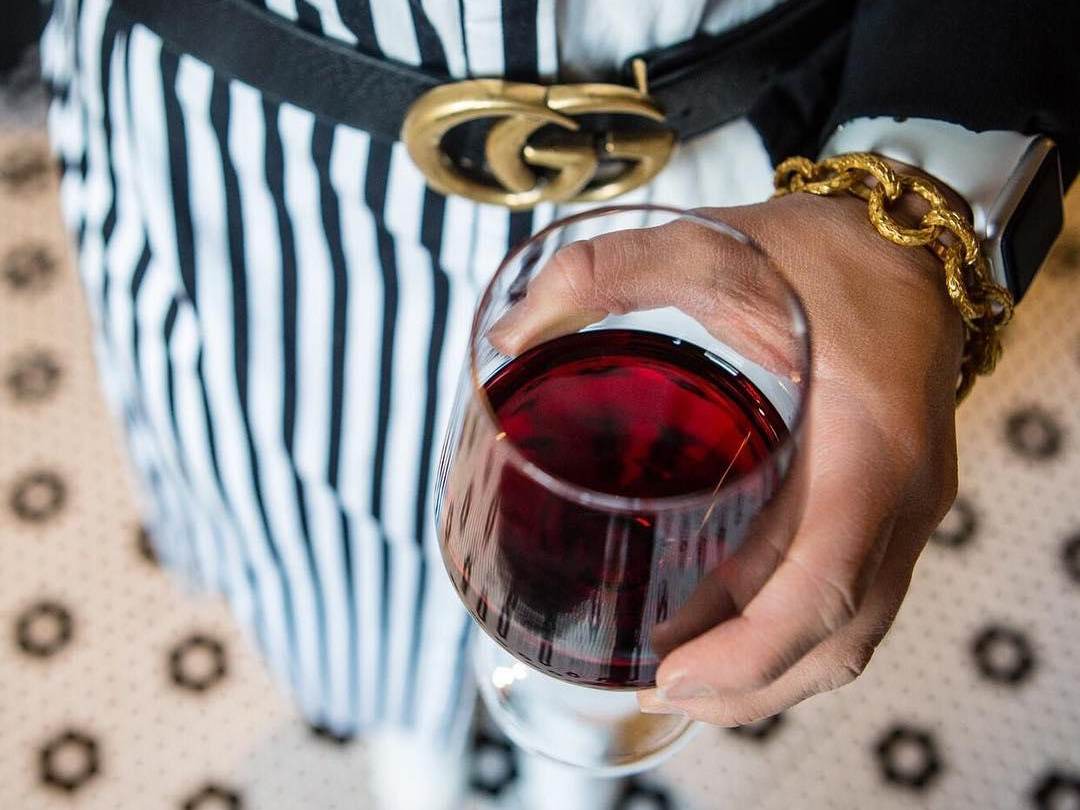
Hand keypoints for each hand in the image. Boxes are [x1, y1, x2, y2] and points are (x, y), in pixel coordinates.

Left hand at [489, 184, 962, 724]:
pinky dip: (788, 633)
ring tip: (679, 674)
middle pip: (840, 636)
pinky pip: (851, 598)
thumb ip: (609, 270)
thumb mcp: (717, 245)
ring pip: (851, 632)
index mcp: (868, 446)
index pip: (825, 585)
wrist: (915, 247)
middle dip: (748, 686)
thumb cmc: (826, 252)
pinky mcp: (893, 510)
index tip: (669, 677)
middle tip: (652, 687)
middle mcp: (903, 497)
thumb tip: (508, 333)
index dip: (749, 653)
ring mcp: (909, 511)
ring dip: (769, 672)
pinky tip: (724, 623)